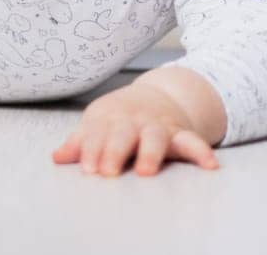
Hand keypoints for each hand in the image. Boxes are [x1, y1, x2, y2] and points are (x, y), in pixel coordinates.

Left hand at [51, 82, 220, 176]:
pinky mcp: (180, 134)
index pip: (98, 133)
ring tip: (146, 171)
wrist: (159, 95)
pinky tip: (210, 165)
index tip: (87, 168)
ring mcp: (158, 126)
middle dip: (115, 151)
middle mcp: (135, 120)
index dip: (91, 149)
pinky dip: (201, 152)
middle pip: (123, 134)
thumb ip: (80, 142)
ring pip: (155, 137)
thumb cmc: (121, 116)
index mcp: (111, 117)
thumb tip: (57, 157)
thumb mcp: (99, 122)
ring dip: (150, 153)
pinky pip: (193, 141)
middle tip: (108, 171)